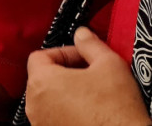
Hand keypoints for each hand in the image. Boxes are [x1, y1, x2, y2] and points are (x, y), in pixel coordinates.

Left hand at [25, 27, 151, 125]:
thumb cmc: (117, 112)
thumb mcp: (110, 65)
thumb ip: (90, 44)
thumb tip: (82, 34)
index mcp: (42, 82)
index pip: (40, 56)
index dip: (64, 53)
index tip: (83, 57)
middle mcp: (35, 106)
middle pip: (44, 78)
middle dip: (67, 73)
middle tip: (92, 74)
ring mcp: (42, 124)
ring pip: (50, 100)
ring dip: (68, 94)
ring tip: (94, 96)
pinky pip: (56, 119)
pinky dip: (70, 113)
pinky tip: (92, 114)